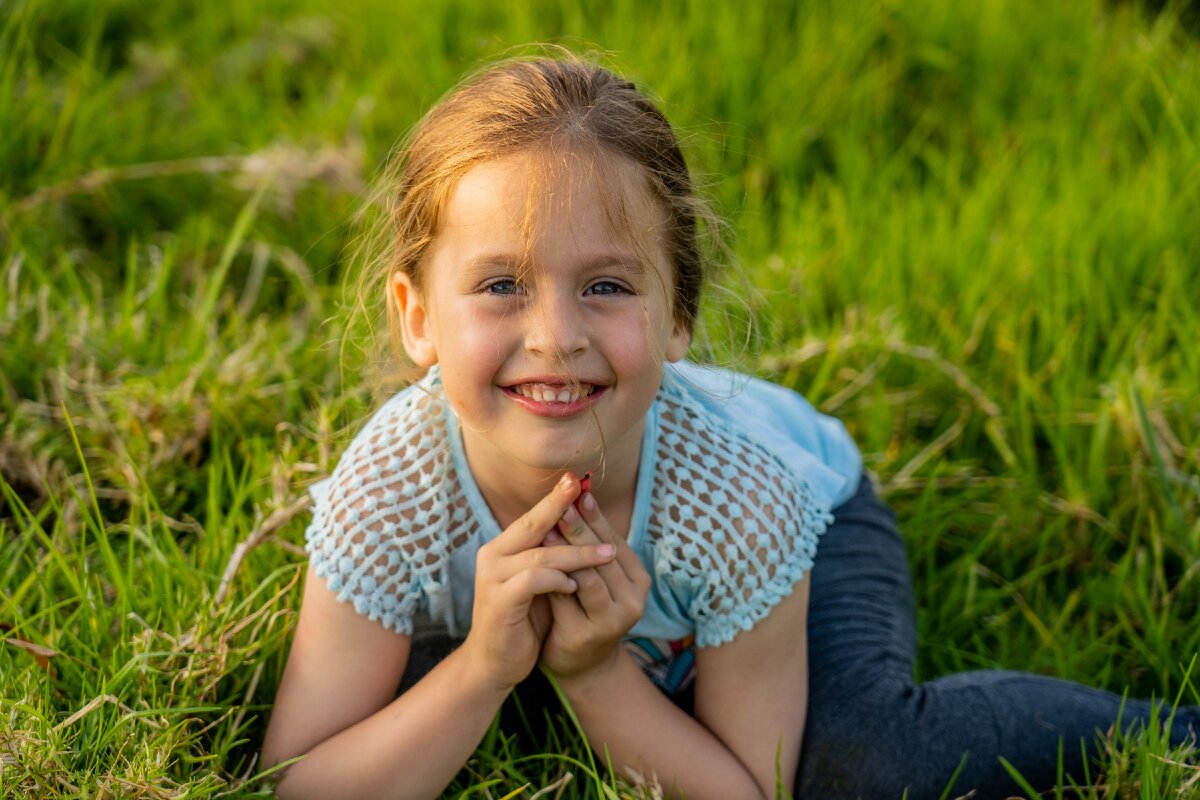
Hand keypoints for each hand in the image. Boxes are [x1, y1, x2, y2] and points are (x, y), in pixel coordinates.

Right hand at [463, 474, 617, 691]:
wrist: (496, 663)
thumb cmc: (523, 620)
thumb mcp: (539, 582)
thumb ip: (550, 556)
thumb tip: (582, 526)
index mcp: (502, 548)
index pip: (532, 518)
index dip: (555, 499)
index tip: (578, 480)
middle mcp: (492, 556)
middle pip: (532, 525)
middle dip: (561, 507)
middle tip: (586, 492)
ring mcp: (493, 578)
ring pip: (541, 554)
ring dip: (577, 553)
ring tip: (607, 553)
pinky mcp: (499, 601)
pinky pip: (534, 580)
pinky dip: (557, 580)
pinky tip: (574, 586)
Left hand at [540, 475, 650, 680]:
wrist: (579, 662)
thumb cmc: (585, 607)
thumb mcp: (595, 574)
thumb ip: (589, 544)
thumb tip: (573, 495)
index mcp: (638, 580)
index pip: (615, 539)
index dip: (596, 515)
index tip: (578, 489)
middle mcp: (633, 601)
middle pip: (602, 556)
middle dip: (580, 528)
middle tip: (562, 503)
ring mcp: (612, 621)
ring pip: (587, 578)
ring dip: (565, 550)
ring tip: (546, 528)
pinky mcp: (585, 635)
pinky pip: (566, 600)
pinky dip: (552, 578)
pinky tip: (536, 563)